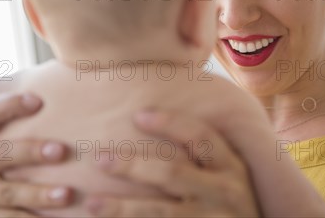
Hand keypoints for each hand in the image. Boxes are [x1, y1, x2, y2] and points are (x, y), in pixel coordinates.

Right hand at [0, 92, 73, 216]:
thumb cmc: (18, 146)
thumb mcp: (20, 121)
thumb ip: (33, 99)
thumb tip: (69, 64)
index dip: (9, 105)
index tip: (38, 101)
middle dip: (28, 152)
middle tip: (61, 150)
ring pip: (3, 192)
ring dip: (35, 194)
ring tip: (67, 193)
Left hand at [84, 110, 259, 216]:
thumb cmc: (230, 202)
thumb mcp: (228, 175)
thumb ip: (204, 155)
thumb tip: (152, 117)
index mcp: (231, 165)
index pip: (200, 135)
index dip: (169, 122)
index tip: (137, 115)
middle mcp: (226, 191)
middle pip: (172, 172)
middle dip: (132, 164)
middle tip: (100, 159)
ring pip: (162, 213)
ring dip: (123, 209)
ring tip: (92, 204)